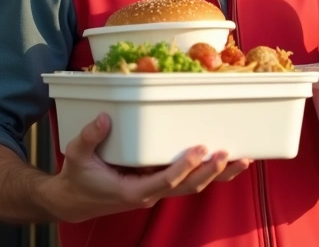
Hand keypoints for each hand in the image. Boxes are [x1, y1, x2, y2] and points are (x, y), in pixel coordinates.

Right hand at [39, 113, 249, 223]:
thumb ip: (90, 138)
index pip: (166, 181)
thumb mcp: (76, 156)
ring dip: (219, 175)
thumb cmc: (78, 178)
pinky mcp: (162, 184)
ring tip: (243, 159)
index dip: (184, 167)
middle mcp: (151, 193)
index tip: (199, 151)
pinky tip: (227, 161)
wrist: (75, 200)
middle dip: (211, 173)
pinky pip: (190, 181)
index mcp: (133, 190)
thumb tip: (104, 118)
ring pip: (194, 186)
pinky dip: (210, 173)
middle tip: (228, 154)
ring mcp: (159, 190)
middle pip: (189, 187)